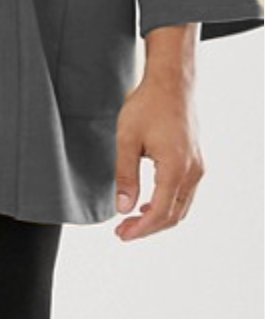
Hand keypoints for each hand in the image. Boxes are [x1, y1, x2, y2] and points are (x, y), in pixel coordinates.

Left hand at [113, 74, 203, 239]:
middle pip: (174, 215)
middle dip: (148, 228)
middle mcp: (192, 171)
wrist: (170, 83)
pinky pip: (184, 193)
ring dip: (158, 218)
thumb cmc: (147, 106)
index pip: (160, 212)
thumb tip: (123, 208)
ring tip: (131, 221)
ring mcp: (197, 167)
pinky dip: (167, 204)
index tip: (121, 234)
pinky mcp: (195, 161)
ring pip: (181, 206)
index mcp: (176, 168)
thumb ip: (125, 176)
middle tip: (122, 232)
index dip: (140, 228)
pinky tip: (147, 204)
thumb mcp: (127, 139)